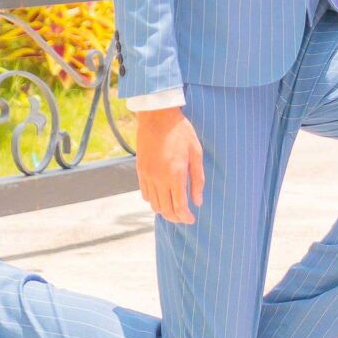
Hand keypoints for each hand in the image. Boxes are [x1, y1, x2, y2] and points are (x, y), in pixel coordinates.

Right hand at [134, 106, 204, 224]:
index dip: (185, 217)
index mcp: (175, 175)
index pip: (179, 206)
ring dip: (164, 211)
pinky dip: (153, 201)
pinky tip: (162, 198)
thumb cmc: (181, 133)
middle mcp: (158, 179)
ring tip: (174, 210)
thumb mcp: (196, 154)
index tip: (191, 220)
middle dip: (176, 217)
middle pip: (165, 209)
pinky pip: (145, 194)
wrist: (157, 118)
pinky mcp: (140, 172)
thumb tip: (198, 201)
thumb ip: (198, 179)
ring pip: (154, 204)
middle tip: (184, 218)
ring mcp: (147, 176)